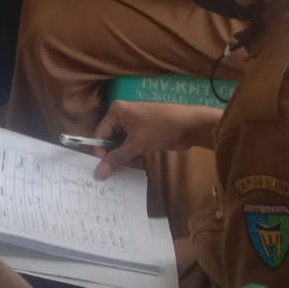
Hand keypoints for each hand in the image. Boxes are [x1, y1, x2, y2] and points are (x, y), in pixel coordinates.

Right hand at [91, 101, 222, 178]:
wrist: (190, 124)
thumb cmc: (159, 128)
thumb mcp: (136, 144)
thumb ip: (117, 159)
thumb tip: (98, 173)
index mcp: (117, 111)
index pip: (100, 134)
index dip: (100, 152)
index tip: (100, 170)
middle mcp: (123, 116)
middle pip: (111, 140)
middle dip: (112, 156)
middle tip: (110, 175)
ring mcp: (135, 125)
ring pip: (122, 145)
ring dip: (123, 158)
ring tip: (122, 173)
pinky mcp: (145, 134)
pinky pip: (133, 146)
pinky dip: (133, 156)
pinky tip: (134, 167)